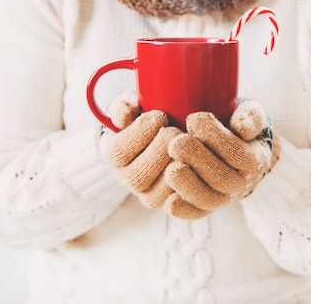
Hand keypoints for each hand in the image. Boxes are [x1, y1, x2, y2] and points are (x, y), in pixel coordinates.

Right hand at [99, 93, 181, 207]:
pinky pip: (177, 201)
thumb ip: (124, 108)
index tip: (159, 116)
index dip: (140, 133)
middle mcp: (127, 179)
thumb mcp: (131, 109)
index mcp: (113, 156)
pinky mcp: (169, 201)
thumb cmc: (144, 121)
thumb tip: (125, 112)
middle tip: (175, 131)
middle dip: (158, 151)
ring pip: (157, 194)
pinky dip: (190, 183)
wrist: (157, 141)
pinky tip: (197, 161)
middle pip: (137, 177)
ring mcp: (147, 194)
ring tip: (186, 145)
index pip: (119, 152)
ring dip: (174, 168)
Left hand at [163, 100, 280, 219]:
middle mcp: (241, 184)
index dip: (216, 138)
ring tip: (171, 168)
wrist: (235, 154)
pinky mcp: (205, 208)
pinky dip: (184, 211)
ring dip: (189, 186)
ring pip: (209, 199)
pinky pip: (197, 214)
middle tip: (176, 143)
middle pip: (222, 178)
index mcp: (254, 160)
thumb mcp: (251, 116)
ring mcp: (223, 199)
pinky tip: (169, 202)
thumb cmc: (238, 129)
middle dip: (198, 160)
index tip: (193, 119)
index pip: (237, 153)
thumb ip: (251, 117)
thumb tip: (240, 126)